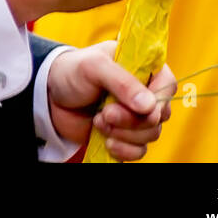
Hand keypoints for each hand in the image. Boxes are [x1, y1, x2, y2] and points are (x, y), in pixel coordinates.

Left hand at [46, 41, 172, 160]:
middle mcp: (144, 92)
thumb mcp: (93, 67)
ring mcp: (136, 115)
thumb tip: (149, 107)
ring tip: (98, 121)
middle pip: (160, 115)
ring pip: (151, 135)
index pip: (168, 84)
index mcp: (142, 67)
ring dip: (124, 134)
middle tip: (105, 114)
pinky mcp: (126, 135)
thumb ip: (121, 82)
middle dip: (132, 120)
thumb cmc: (72, 72)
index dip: (157, 100)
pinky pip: (139, 151)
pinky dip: (125, 150)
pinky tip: (107, 142)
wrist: (50, 96)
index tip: (138, 107)